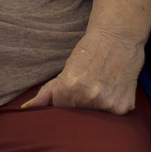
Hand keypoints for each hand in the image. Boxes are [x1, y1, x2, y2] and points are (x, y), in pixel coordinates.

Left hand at [21, 27, 143, 114]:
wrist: (118, 34)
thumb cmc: (90, 49)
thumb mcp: (67, 68)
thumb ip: (47, 92)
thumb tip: (27, 108)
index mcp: (70, 88)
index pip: (60, 110)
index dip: (65, 100)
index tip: (73, 90)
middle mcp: (90, 97)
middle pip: (78, 116)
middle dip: (81, 105)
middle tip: (89, 85)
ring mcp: (108, 104)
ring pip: (96, 116)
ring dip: (97, 106)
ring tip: (102, 85)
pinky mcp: (124, 106)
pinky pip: (113, 114)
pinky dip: (113, 104)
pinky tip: (114, 88)